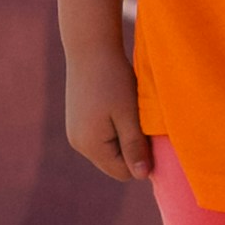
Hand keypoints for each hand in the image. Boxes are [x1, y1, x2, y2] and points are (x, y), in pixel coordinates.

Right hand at [62, 40, 152, 181]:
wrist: (90, 47)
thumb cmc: (113, 79)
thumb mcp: (129, 114)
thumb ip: (135, 147)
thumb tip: (142, 177)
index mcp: (90, 145)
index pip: (123, 172)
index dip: (141, 158)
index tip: (149, 132)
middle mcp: (78, 143)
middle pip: (115, 163)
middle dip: (131, 148)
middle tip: (139, 120)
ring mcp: (75, 132)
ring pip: (109, 149)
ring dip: (123, 136)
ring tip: (127, 110)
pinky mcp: (77, 120)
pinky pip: (101, 136)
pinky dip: (114, 127)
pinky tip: (117, 105)